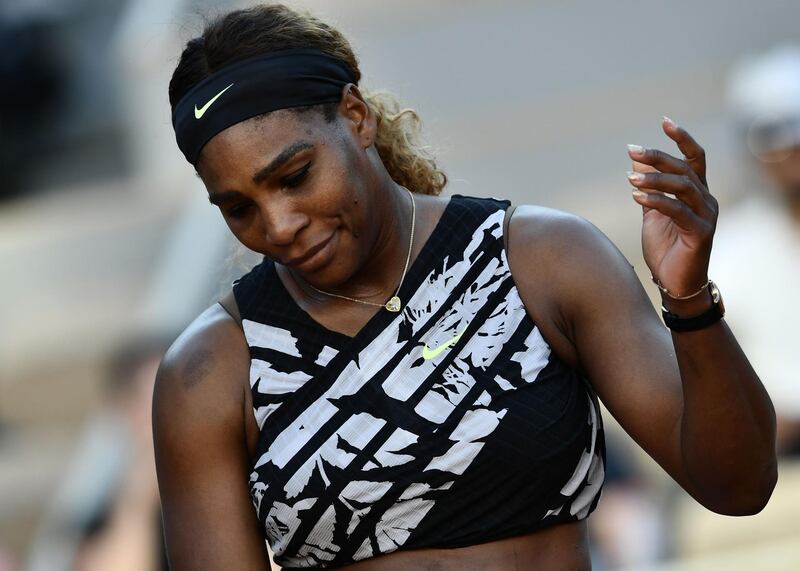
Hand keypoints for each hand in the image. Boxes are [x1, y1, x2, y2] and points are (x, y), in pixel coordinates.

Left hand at [627, 117, 718, 296]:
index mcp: (696, 192)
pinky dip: (657, 201)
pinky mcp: (701, 232)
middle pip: (684, 168)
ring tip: (629, 179)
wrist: (675, 282)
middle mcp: (706, 199)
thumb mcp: (653, 212)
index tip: (665, 121)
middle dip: (657, 157)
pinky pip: (678, 210)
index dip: (682, 138)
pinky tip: (636, 196)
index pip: (694, 158)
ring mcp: (706, 215)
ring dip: (654, 180)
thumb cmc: (665, 246)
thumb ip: (649, 187)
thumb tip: (638, 159)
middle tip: (632, 150)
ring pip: (682, 187)